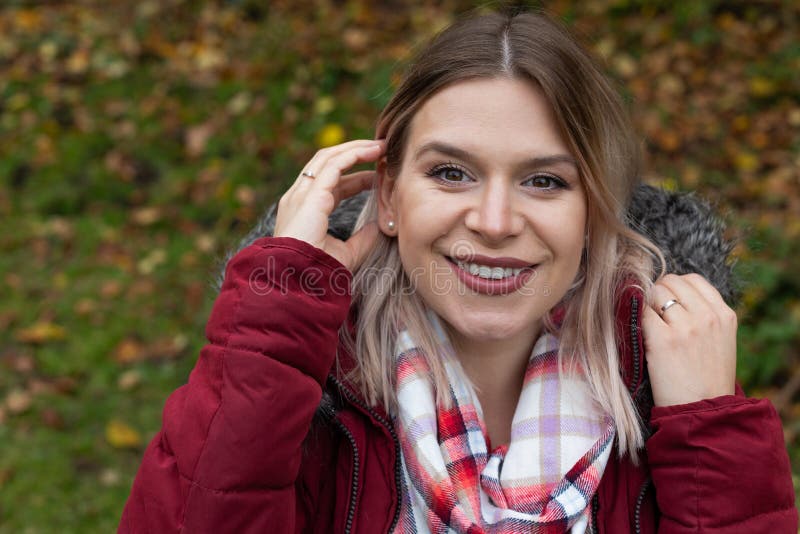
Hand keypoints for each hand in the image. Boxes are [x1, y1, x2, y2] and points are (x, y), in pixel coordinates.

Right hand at [273, 139, 384, 271]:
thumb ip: (362, 239)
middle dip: (354, 153)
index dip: (355, 177)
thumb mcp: (346, 253)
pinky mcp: (310, 195)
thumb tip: (379, 226)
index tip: (377, 175)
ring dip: (355, 148)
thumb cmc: (317, 272)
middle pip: (326, 164)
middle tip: (381, 150)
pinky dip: (353, 154)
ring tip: (380, 145)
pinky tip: (372, 152)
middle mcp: (299, 198)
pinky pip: (333, 165)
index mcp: (304, 211)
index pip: (330, 184)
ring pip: (328, 157)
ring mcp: (301, 194)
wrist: (298, 281)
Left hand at [642, 273, 736, 406]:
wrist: (705, 411)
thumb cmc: (706, 378)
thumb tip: (670, 291)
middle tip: (656, 318)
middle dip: (658, 295)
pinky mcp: (664, 340)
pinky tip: (644, 338)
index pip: (693, 280)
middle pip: (670, 282)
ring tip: (652, 330)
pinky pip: (642, 313)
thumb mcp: (719, 340)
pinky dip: (638, 321)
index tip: (668, 305)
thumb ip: (703, 314)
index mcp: (725, 314)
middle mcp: (708, 316)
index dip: (675, 288)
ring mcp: (686, 327)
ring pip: (654, 293)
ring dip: (647, 307)